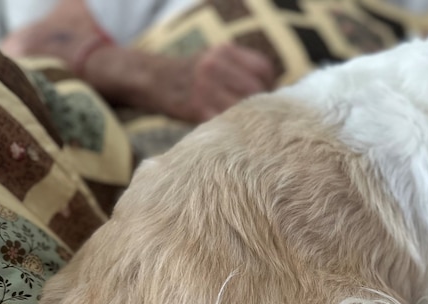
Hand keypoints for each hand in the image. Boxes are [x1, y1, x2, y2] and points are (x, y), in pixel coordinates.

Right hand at [143, 44, 275, 121]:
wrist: (154, 81)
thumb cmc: (194, 75)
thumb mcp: (216, 59)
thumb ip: (241, 70)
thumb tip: (273, 96)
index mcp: (224, 50)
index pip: (263, 69)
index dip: (268, 86)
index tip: (264, 98)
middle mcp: (214, 65)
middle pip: (255, 90)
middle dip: (261, 105)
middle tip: (258, 116)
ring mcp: (204, 87)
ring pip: (244, 108)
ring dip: (249, 119)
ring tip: (247, 125)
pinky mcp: (197, 109)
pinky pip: (226, 122)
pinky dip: (233, 128)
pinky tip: (231, 130)